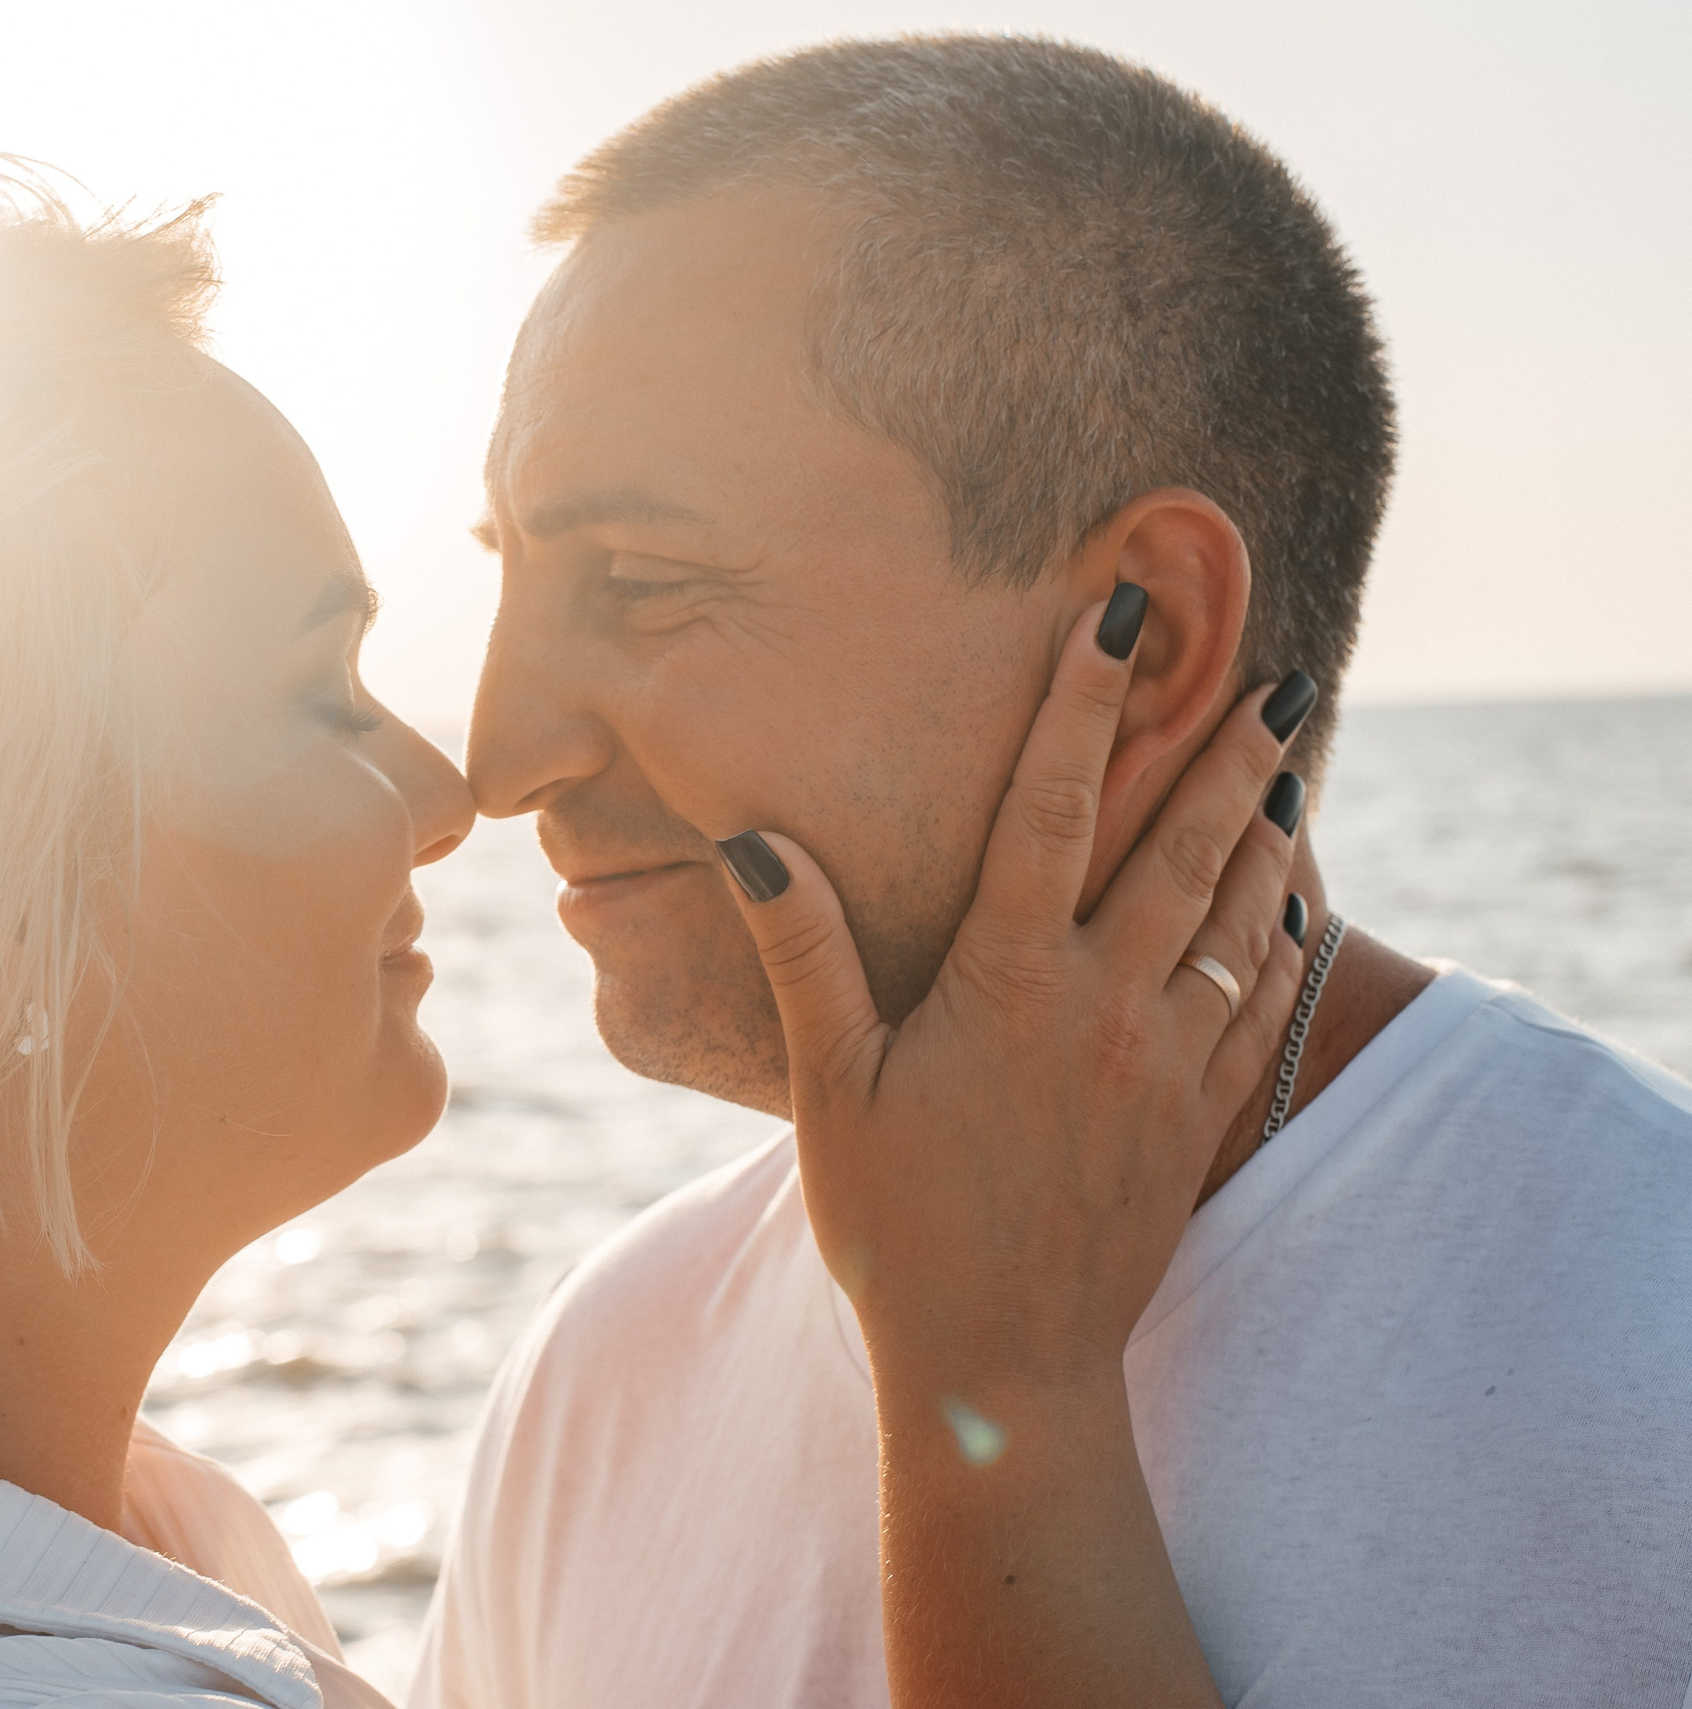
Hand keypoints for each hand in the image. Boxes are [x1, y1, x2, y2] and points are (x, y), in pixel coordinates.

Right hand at [712, 589, 1312, 1707]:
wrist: (1003, 1373)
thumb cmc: (898, 1228)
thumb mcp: (831, 1087)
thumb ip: (803, 952)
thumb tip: (755, 840)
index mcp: (1010, 981)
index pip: (1052, 806)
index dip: (1083, 701)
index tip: (1116, 614)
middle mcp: (1106, 1005)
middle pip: (1184, 846)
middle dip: (1230, 750)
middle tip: (1279, 672)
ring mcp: (1165, 1065)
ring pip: (1239, 918)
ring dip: (1268, 832)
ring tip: (1296, 765)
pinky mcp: (1195, 1124)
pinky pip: (1259, 1007)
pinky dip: (1281, 941)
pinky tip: (1291, 911)